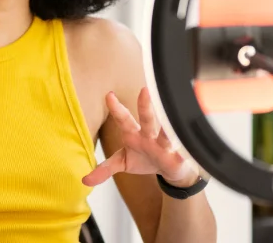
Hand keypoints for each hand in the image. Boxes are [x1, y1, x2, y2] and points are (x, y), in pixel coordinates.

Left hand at [82, 87, 199, 187]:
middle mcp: (149, 135)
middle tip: (144, 91)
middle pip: (147, 119)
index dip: (116, 108)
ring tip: (169, 120)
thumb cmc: (145, 159)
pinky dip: (186, 149)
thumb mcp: (122, 163)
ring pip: (166, 134)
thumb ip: (104, 169)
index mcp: (134, 134)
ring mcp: (164, 145)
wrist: (169, 169)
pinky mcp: (178, 156)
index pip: (123, 119)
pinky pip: (182, 151)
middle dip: (145, 106)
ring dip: (168, 128)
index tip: (108, 95)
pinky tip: (188, 143)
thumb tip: (84, 180)